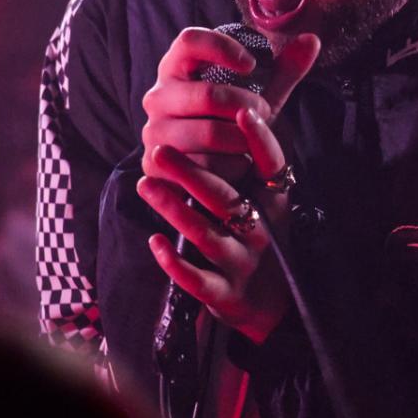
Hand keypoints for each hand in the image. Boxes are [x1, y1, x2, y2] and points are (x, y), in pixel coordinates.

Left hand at [136, 108, 298, 343]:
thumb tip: (241, 110)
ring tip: (144, 185)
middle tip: (158, 149)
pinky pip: (198, 280)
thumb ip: (256, 164)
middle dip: (191, 173)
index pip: (272, 167)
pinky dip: (175, 263)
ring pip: (206, 234)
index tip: (243, 111)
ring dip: (174, 209)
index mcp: (273, 204)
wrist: (273, 307)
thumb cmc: (262, 239)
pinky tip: (154, 242)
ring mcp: (242, 264)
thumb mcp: (269, 203)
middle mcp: (261, 232)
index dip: (259, 140)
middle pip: (225, 198)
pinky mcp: (225, 295)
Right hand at [141, 26, 318, 180]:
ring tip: (253, 142)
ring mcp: (153, 130)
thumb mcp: (257, 94)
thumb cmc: (231, 120)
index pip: (189, 40)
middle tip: (265, 115)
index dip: (222, 48)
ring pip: (209, 134)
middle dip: (248, 107)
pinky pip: (203, 167)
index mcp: (176, 67)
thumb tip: (313, 40)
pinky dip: (230, 168)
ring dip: (243, 141)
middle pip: (209, 95)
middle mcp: (158, 95)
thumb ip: (283, 69)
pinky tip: (238, 164)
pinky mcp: (154, 164)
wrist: (204, 168)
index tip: (252, 65)